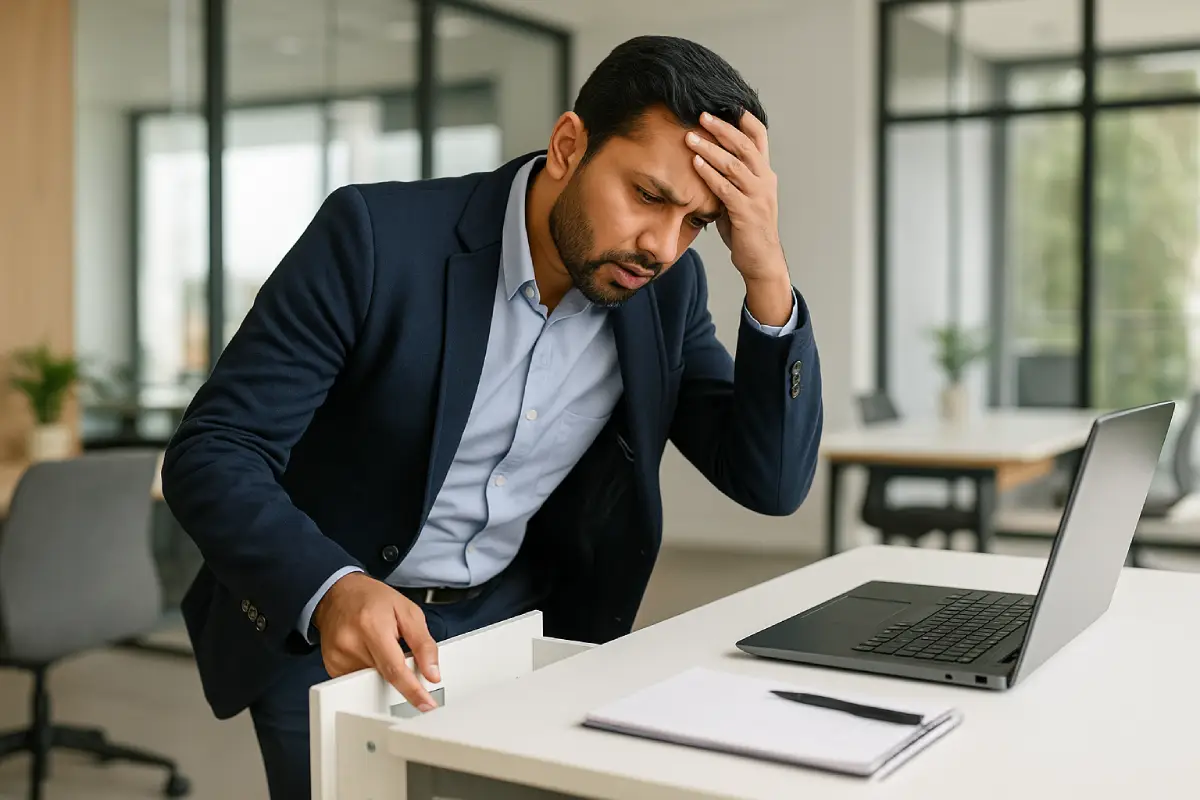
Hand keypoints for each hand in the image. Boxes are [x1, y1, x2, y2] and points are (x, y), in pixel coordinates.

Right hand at [313, 571, 439, 711]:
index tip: (426, 705)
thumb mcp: (408, 611)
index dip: (412, 691)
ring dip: (384, 672)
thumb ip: (423, 643)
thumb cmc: (373, 599)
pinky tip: (368, 652)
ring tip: (381, 646)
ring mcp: (338, 658)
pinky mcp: (332, 667)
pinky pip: (359, 680)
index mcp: (372, 626)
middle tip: (402, 654)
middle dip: (401, 676)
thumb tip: (432, 673)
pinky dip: (370, 671)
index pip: (395, 669)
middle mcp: (351, 643)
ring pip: (372, 681)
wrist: (338, 594)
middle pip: (384, 677)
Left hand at [685, 110, 786, 283]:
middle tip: (701, 115)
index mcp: (765, 174)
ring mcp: (757, 196)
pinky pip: (725, 188)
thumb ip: (729, 179)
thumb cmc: (746, 229)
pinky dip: (709, 174)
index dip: (745, 119)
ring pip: (734, 165)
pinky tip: (695, 163)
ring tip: (690, 137)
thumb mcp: (740, 197)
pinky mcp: (746, 212)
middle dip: (722, 128)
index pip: (760, 138)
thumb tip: (705, 160)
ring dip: (710, 149)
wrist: (761, 260)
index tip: (728, 104)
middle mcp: (765, 180)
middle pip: (745, 145)